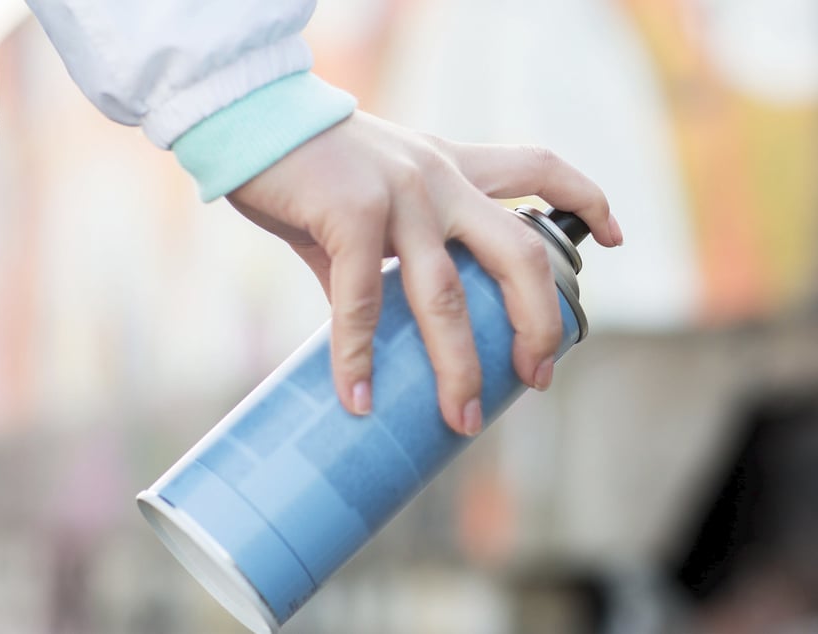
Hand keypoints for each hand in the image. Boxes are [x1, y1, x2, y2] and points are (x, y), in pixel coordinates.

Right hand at [227, 111, 621, 435]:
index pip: (539, 169)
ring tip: (464, 419)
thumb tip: (372, 331)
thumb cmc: (308, 165)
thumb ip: (380, 261)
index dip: (586, 200)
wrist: (251, 118)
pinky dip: (358, 358)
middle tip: (540, 375)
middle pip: (521, 253)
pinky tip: (359, 399)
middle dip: (540, 321)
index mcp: (451, 169)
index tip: (616, 236)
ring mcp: (401, 196)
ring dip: (460, 367)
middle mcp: (439, 179)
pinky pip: (361, 302)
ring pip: (448, 296)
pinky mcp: (352, 214)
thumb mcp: (366, 203)